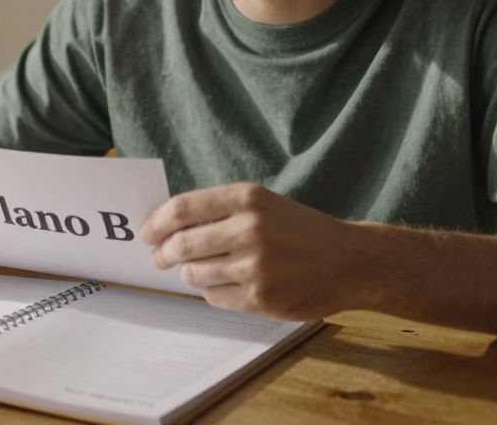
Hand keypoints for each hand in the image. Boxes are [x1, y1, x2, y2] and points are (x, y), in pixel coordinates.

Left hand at [139, 183, 374, 319]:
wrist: (350, 260)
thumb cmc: (300, 229)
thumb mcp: (263, 204)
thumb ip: (218, 211)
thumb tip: (166, 224)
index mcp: (247, 198)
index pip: (181, 209)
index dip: (155, 223)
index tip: (145, 233)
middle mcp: (249, 229)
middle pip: (180, 245)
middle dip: (162, 254)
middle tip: (159, 258)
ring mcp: (255, 266)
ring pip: (194, 275)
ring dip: (188, 274)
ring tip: (197, 270)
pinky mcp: (260, 298)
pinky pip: (215, 298)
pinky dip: (212, 292)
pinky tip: (227, 284)